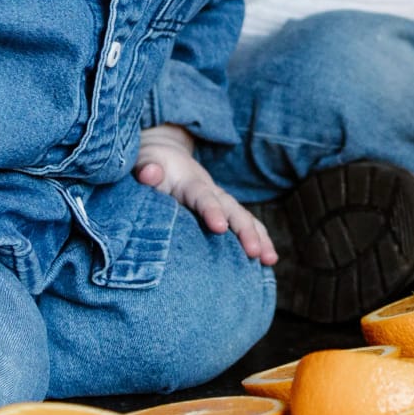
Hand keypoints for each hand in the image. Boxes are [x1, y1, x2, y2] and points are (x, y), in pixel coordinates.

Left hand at [134, 125, 276, 263]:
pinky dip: (259, 238)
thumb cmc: (151, 163)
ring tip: (270, 259)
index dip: (212, 211)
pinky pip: (245, 224)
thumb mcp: (143, 161)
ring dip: (259, 237)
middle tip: (255, 252)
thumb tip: (150, 173)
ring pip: (244, 217)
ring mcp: (220, 201)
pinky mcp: (223, 211)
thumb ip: (146, 168)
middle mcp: (212, 191)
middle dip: (246, 231)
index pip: (203, 197)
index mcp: (191, 183)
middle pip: (233, 209)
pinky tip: (268, 259)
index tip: (220, 228)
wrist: (166, 155)